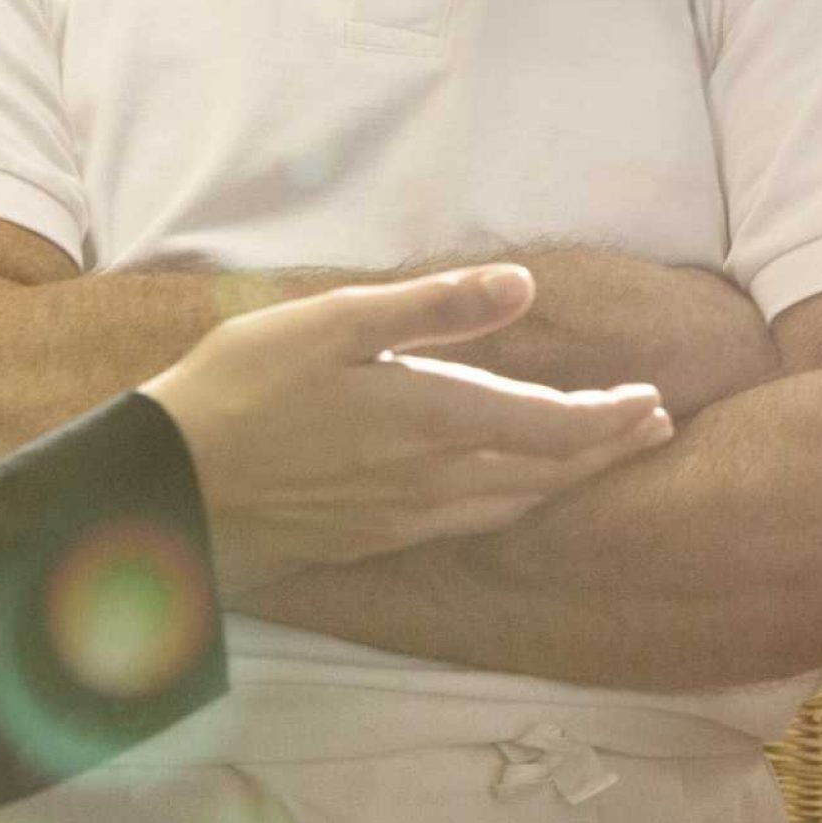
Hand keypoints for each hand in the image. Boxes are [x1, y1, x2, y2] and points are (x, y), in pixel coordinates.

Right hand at [142, 265, 672, 597]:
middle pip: (545, 473)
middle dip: (605, 451)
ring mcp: (404, 517)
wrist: (169, 491)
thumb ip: (433, 307)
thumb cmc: (242, 390)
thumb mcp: (333, 324)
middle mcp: (432, 480)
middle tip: (653, 430)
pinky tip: (510, 497)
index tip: (653, 404)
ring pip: (512, 504)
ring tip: (603, 459)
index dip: (609, 420)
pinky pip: (471, 524)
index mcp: (432, 420)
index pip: (551, 427)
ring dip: (567, 481)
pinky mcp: (375, 538)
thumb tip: (523, 284)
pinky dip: (515, 504)